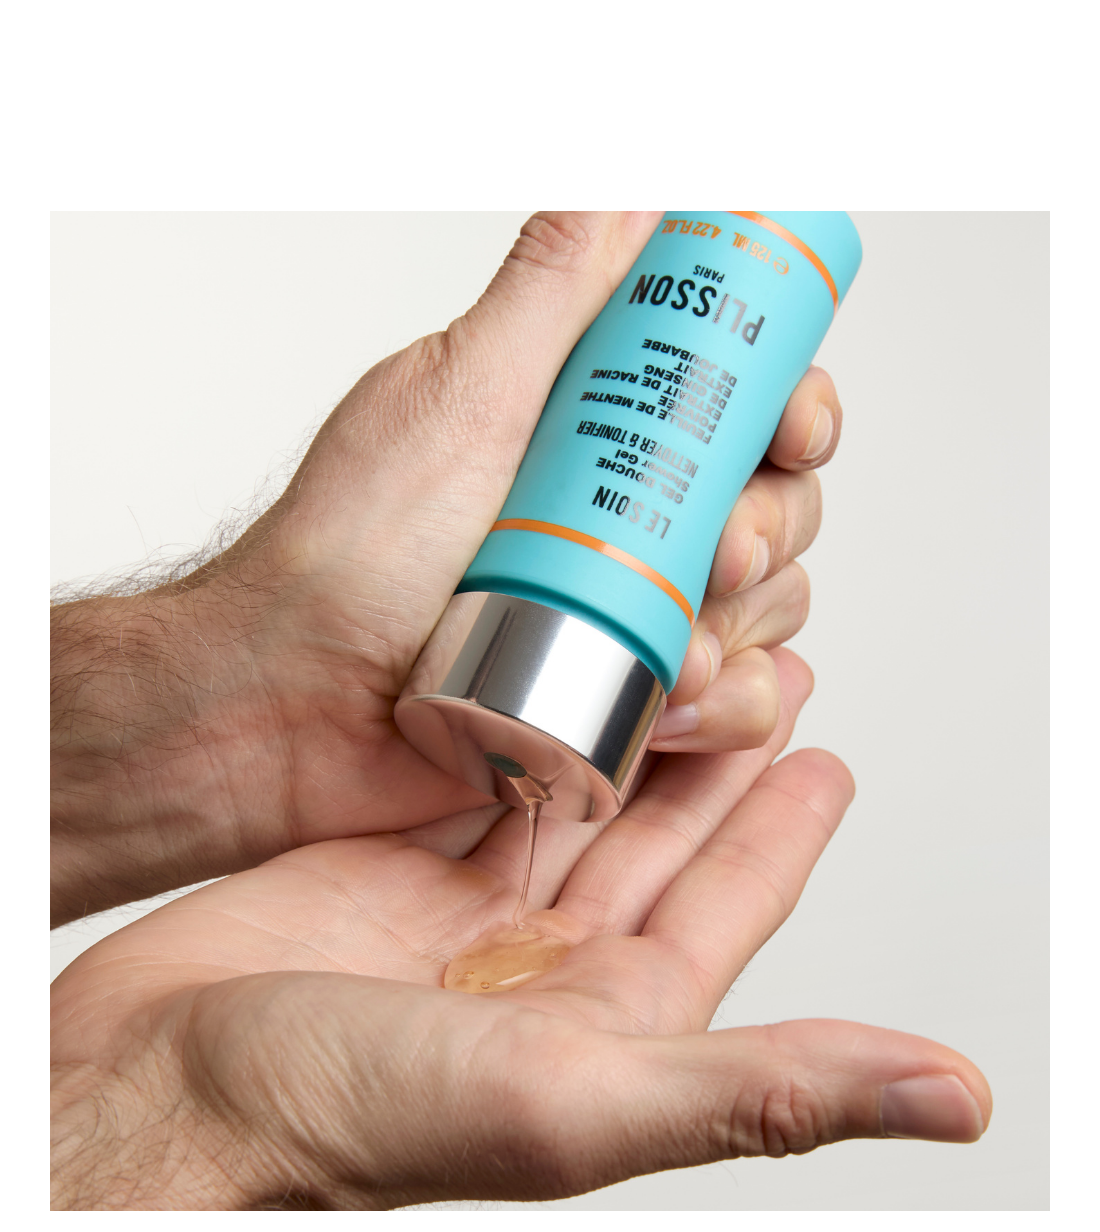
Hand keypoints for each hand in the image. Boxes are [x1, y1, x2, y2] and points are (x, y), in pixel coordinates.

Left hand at [51, 212, 842, 923]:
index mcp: (591, 434)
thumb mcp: (459, 392)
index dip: (789, 407)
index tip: (796, 424)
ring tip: (681, 656)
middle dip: (772, 528)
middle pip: (770, 504)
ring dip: (749, 630)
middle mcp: (619, 521)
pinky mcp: (625, 706)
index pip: (732, 404)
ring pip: (764, 610)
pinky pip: (732, 706)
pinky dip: (731, 709)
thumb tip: (635, 187)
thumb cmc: (351, 553)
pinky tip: (681, 707)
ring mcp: (626, 618)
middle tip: (723, 554)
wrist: (295, 706)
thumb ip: (551, 286)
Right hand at [51, 652, 989, 1210]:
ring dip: (630, 730)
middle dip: (719, 761)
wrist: (157, 1085)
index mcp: (604, 1026)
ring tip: (681, 656)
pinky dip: (524, 727)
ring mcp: (457, 916)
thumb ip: (768, 1088)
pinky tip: (551, 677)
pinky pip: (482, 782)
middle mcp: (537, 972)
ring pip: (572, 799)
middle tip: (768, 672)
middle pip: (657, 844)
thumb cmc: (350, 1116)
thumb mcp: (584, 1098)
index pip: (725, 911)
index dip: (781, 838)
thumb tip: (952, 1099)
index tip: (827, 762)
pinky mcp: (384, 868)